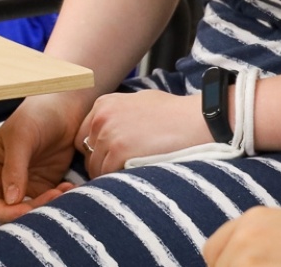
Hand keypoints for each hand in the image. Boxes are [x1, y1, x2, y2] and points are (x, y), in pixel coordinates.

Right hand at [0, 97, 83, 223]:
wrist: (64, 107)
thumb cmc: (36, 115)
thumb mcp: (22, 137)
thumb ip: (14, 168)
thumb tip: (11, 200)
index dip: (4, 212)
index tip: (26, 209)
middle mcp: (0, 182)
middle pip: (8, 213)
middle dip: (29, 211)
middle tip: (52, 196)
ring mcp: (21, 186)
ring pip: (29, 212)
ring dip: (46, 206)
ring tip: (62, 189)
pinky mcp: (41, 187)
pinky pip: (46, 204)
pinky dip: (57, 201)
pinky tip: (68, 186)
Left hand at [75, 88, 210, 177]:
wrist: (196, 121)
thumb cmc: (173, 113)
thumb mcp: (138, 102)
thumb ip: (117, 114)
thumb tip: (106, 132)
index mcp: (104, 104)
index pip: (84, 136)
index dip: (97, 149)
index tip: (113, 156)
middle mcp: (101, 117)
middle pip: (87, 153)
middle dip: (102, 162)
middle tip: (124, 166)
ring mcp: (108, 134)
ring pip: (95, 168)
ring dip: (110, 173)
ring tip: (132, 170)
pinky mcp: (118, 152)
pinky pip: (107, 175)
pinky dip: (118, 179)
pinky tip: (136, 173)